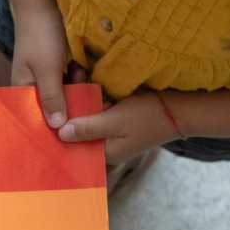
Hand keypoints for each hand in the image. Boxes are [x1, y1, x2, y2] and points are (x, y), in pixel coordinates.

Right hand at [10, 5, 79, 129]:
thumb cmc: (40, 36)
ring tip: (79, 71)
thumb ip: (52, 97)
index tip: (72, 130)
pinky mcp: (57, 69)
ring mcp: (45, 78)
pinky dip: (77, 78)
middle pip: (52, 109)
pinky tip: (81, 67)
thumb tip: (57, 127)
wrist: (42, 4)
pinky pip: (69, 83)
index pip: (36, 119)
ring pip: (64, 96)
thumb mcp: (47, 69)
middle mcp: (32, 88)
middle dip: (69, 105)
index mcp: (22, 92)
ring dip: (76, 89)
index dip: (53, 127)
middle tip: (84, 98)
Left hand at [56, 92, 176, 165]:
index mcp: (104, 152)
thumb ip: (88, 128)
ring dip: (79, 100)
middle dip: (69, 109)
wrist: (180, 108)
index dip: (60, 129)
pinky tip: (82, 81)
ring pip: (87, 117)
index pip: (74, 145)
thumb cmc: (148, 116)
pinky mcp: (117, 118)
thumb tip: (61, 134)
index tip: (48, 112)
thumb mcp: (115, 122)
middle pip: (78, 129)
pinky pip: (97, 110)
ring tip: (72, 77)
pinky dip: (91, 97)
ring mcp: (112, 131)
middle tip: (61, 87)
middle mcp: (105, 145)